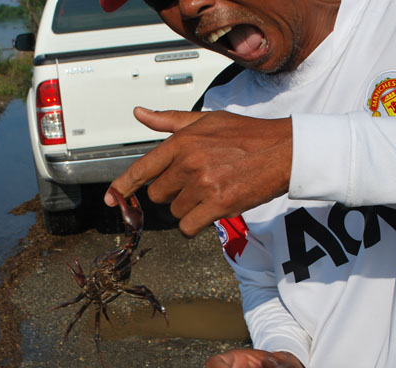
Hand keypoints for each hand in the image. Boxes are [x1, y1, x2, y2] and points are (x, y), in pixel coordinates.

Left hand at [105, 107, 292, 236]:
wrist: (284, 151)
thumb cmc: (246, 134)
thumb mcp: (205, 120)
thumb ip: (169, 121)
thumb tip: (139, 113)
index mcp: (182, 142)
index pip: (142, 168)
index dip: (123, 186)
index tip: (111, 199)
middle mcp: (188, 163)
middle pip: (158, 195)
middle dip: (173, 193)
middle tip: (197, 183)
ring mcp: (203, 185)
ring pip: (175, 212)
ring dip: (189, 208)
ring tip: (212, 191)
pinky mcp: (218, 205)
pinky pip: (189, 226)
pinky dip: (195, 225)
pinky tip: (210, 212)